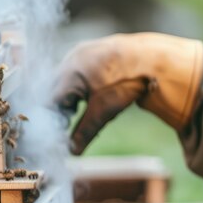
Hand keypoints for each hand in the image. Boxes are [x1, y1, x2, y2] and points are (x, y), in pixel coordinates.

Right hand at [52, 33, 202, 153]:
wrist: (154, 58)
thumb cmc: (126, 81)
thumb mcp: (104, 110)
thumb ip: (85, 131)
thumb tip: (72, 151)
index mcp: (67, 72)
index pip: (48, 101)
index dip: (53, 120)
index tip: (61, 134)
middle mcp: (70, 58)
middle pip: (55, 90)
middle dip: (62, 109)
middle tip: (72, 123)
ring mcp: (82, 52)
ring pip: (67, 81)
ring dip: (72, 98)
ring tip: (85, 108)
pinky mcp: (94, 51)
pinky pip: (78, 72)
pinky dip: (81, 87)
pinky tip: (95, 95)